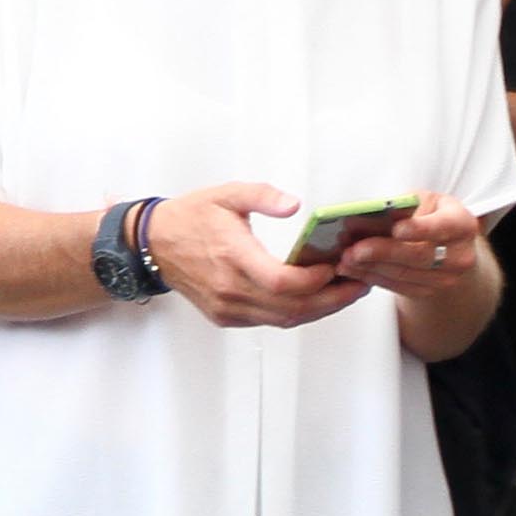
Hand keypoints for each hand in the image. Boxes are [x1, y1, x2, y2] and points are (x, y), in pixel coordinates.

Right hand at [144, 184, 369, 330]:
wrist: (153, 244)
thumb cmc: (191, 217)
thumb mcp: (226, 194)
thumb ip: (263, 196)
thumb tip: (295, 205)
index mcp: (231, 257)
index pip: (283, 283)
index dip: (316, 281)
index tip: (338, 266)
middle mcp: (229, 289)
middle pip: (293, 308)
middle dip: (333, 298)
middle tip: (361, 283)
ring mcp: (228, 307)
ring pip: (286, 319)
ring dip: (322, 308)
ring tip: (349, 290)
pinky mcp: (227, 317)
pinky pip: (272, 321)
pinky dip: (300, 312)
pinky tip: (319, 297)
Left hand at [339, 193, 483, 298]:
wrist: (444, 243)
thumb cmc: (429, 214)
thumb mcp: (421, 201)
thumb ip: (401, 207)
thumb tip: (369, 214)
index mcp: (462, 224)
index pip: (442, 227)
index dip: (419, 229)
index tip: (396, 229)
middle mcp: (460, 255)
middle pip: (419, 255)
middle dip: (383, 252)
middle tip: (355, 249)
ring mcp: (447, 278)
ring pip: (404, 274)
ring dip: (370, 267)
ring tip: (346, 258)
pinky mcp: (428, 291)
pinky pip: (397, 286)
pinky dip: (372, 277)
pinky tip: (354, 269)